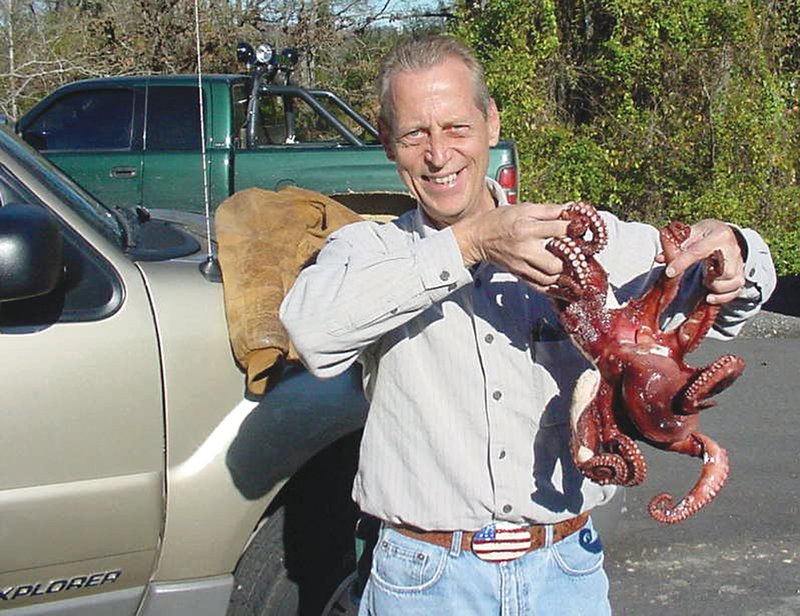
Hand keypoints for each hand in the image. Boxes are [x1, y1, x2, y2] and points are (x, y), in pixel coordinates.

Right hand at [453, 203, 569, 290]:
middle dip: (570, 258)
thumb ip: (549, 210)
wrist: (478, 237)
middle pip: (556, 263)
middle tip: (575, 251)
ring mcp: (522, 266)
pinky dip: (553, 286)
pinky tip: (560, 281)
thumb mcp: (524, 208)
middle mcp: (525, 250)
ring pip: (550, 278)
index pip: (559, 230)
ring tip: (568, 263)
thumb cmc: (500, 221)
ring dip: (563, 273)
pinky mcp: (520, 275)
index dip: (574, 228)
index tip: (581, 227)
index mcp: (527, 229)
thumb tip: (571, 209)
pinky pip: (540, 287)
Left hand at [656, 219, 745, 304]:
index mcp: (719, 235)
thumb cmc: (704, 233)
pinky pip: (736, 291)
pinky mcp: (740, 274)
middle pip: (726, 271)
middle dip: (712, 278)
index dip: (682, 262)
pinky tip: (709, 298)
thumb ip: (676, 245)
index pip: (699, 251)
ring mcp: (739, 263)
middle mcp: (733, 249)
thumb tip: (660, 258)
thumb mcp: (691, 232)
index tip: (669, 272)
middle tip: (703, 276)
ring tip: (706, 281)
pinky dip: (723, 298)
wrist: (723, 232)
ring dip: (716, 287)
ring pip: (733, 282)